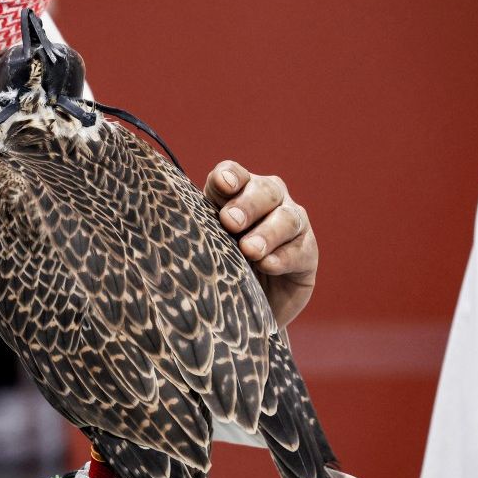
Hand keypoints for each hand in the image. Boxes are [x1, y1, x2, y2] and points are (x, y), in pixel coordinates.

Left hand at [204, 161, 316, 326]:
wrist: (245, 303)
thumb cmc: (219, 263)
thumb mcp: (205, 242)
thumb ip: (197, 225)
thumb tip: (170, 216)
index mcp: (239, 190)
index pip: (235, 174)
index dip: (230, 175)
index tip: (221, 184)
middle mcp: (270, 199)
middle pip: (265, 190)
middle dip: (247, 205)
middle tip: (229, 222)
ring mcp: (293, 224)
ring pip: (287, 218)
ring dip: (266, 233)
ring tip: (249, 250)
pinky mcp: (307, 253)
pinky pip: (299, 251)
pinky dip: (282, 258)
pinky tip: (267, 265)